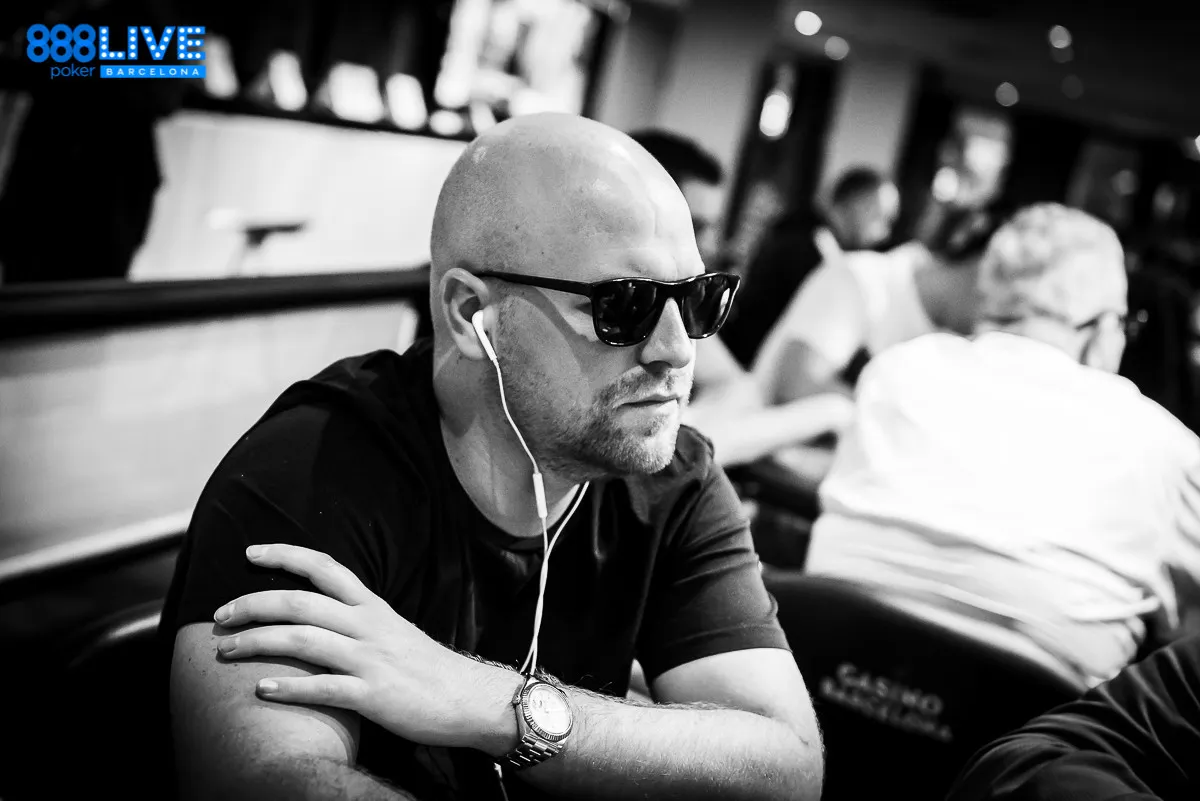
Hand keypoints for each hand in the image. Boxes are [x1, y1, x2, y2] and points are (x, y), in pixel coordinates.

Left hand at [214, 544, 518, 751]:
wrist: (469, 698)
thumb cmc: (428, 668)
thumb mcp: (393, 629)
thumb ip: (357, 619)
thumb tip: (317, 615)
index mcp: (372, 607)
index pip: (325, 567)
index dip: (285, 555)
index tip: (250, 552)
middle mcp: (368, 626)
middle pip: (300, 603)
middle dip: (253, 604)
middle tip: (219, 616)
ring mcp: (370, 659)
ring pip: (302, 641)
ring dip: (257, 643)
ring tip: (226, 651)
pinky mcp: (373, 695)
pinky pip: (323, 687)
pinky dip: (289, 687)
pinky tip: (262, 691)